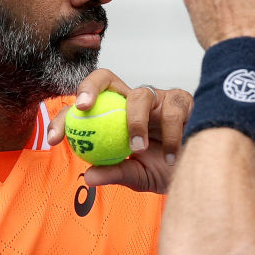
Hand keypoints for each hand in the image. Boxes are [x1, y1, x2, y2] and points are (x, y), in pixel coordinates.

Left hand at [47, 69, 192, 193]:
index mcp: (114, 116)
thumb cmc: (165, 169)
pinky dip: (171, 136)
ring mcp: (158, 98)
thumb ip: (115, 173)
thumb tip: (88, 177)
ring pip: (139, 95)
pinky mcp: (183, 100)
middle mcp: (132, 101)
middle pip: (104, 77)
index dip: (65, 119)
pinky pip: (173, 111)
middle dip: (88, 87)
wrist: (201, 172)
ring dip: (135, 122)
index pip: (84, 108)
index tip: (53, 139)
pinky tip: (172, 156)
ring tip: (139, 149)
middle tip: (83, 108)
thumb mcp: (137, 176)